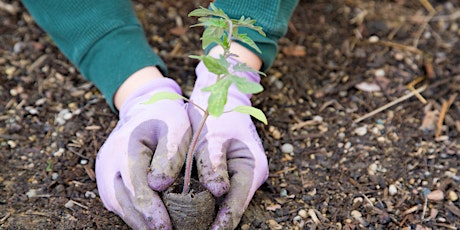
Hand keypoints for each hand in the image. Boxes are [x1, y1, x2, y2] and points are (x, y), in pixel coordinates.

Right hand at [96, 78, 189, 228]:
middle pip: (124, 202)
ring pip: (119, 206)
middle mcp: (109, 162)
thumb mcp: (176, 127)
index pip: (137, 188)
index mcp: (126, 147)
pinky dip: (133, 215)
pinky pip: (118, 202)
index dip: (152, 212)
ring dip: (139, 222)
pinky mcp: (106, 180)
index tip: (167, 228)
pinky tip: (150, 222)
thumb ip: (169, 154)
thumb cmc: (166, 118)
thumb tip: (160, 185)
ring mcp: (104, 172)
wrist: (144, 108)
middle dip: (146, 223)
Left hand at [188, 58, 268, 228]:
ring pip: (220, 204)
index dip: (221, 224)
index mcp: (253, 168)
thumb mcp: (214, 136)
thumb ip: (214, 164)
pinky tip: (182, 211)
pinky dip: (199, 202)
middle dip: (210, 224)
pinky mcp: (225, 174)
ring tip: (182, 227)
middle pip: (229, 209)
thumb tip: (216, 192)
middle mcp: (248, 177)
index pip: (236, 206)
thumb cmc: (219, 113)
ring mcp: (238, 176)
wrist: (220, 95)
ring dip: (204, 216)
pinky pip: (213, 194)